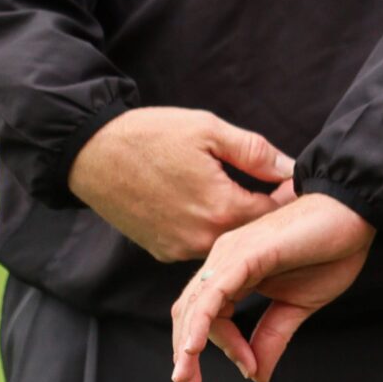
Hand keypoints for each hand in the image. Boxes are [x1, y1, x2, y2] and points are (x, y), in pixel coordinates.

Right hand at [66, 106, 294, 263]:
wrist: (90, 153)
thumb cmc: (151, 135)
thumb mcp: (210, 131)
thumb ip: (256, 153)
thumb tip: (292, 169)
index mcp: (221, 209)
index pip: (275, 213)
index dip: (286, 195)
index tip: (290, 181)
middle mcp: (202, 239)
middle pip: (252, 232)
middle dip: (265, 211)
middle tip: (270, 186)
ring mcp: (179, 249)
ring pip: (225, 239)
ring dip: (236, 222)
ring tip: (241, 194)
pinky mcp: (161, 251)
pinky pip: (198, 243)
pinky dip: (208, 227)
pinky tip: (206, 204)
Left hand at [170, 189, 374, 381]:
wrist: (355, 214)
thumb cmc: (331, 251)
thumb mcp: (298, 305)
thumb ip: (273, 336)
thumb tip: (257, 375)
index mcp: (235, 271)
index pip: (209, 316)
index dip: (223, 348)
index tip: (250, 368)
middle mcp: (225, 261)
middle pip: (189, 313)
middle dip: (186, 354)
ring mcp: (231, 255)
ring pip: (194, 306)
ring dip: (186, 345)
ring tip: (186, 376)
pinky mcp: (244, 254)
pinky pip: (212, 294)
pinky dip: (200, 322)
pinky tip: (194, 348)